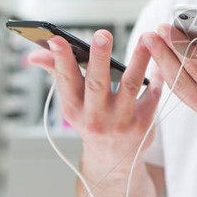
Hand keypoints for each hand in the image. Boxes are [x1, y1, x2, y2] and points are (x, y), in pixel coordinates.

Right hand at [27, 30, 163, 170]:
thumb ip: (58, 73)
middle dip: (99, 58)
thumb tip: (35, 53)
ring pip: (130, 85)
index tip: (57, 39)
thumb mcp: (73, 103)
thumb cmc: (92, 121)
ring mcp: (120, 122)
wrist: (114, 161)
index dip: (60, 60)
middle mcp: (95, 117)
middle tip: (102, 34)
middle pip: (97, 83)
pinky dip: (157, 76)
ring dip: (138, 60)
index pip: (65, 80)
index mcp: (74, 109)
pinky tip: (160, 59)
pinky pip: (152, 95)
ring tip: (145, 38)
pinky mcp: (143, 125)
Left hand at [142, 25, 196, 143]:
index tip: (169, 28)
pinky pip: (183, 92)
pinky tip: (162, 57)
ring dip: (162, 64)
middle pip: (181, 80)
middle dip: (164, 55)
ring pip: (178, 88)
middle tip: (150, 32)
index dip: (182, 48)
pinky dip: (171, 74)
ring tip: (151, 41)